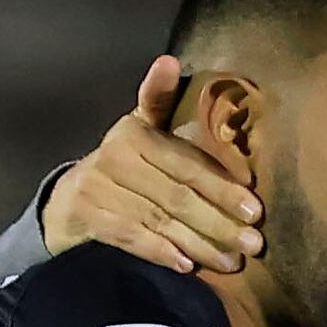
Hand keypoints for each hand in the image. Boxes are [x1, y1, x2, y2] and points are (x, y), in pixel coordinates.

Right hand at [37, 58, 262, 277]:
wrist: (71, 197)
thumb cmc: (124, 162)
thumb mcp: (140, 126)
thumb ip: (159, 100)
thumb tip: (169, 61)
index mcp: (136, 134)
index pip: (187, 165)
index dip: (222, 188)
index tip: (255, 209)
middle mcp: (115, 159)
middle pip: (177, 197)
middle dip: (219, 223)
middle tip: (253, 244)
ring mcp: (99, 190)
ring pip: (159, 221)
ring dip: (199, 244)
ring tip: (232, 262)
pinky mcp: (89, 218)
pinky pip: (131, 238)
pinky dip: (160, 252)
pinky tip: (187, 265)